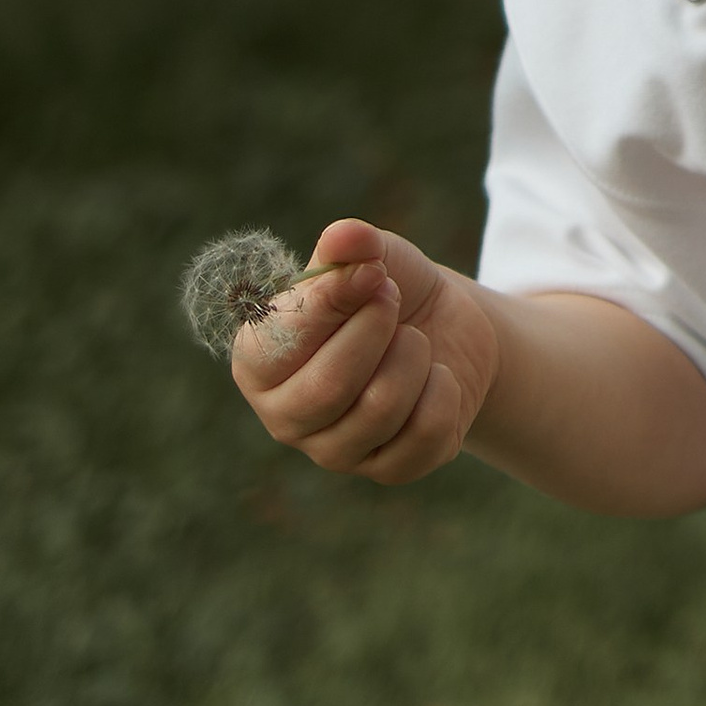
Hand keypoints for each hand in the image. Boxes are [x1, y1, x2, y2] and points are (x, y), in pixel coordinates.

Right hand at [232, 217, 497, 484]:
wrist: (446, 328)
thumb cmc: (386, 290)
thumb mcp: (369, 258)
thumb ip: (350, 247)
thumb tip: (346, 235)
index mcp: (259, 362)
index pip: (280, 344)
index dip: (332, 303)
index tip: (373, 272)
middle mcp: (286, 417)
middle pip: (328, 388)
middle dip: (375, 330)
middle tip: (392, 298)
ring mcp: (336, 452)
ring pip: (380, 409)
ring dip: (413, 355)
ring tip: (412, 337)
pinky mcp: (391, 470)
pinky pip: (426, 432)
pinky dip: (443, 387)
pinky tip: (434, 376)